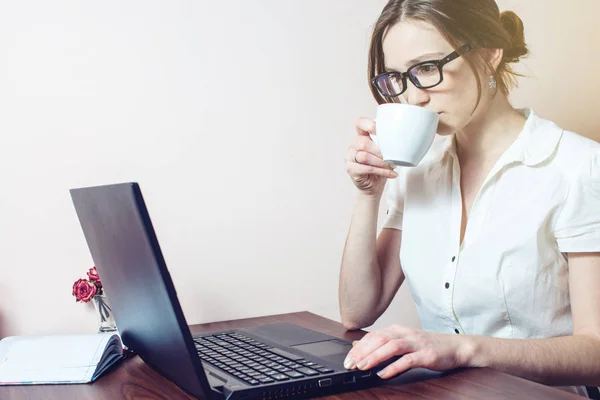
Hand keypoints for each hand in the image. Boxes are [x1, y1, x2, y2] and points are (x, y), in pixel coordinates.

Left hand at [343, 325, 473, 378]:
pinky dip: (394, 366)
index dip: (359, 347)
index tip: (347, 359)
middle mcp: (405, 333)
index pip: (373, 336)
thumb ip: (383, 343)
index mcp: (398, 329)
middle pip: (379, 339)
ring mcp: (416, 343)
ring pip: (391, 346)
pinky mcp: (426, 354)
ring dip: (375, 357)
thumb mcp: (403, 341)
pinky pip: (407, 360)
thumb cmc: (429, 345)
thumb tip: (359, 346)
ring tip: (363, 367)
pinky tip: (383, 373)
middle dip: (362, 352)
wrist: (456, 347)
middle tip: (350, 364)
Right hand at [346, 117, 397, 196]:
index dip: (368, 125)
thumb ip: (388, 143)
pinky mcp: (351, 169)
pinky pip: (366, 169)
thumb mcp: (387, 152)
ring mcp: (350, 157)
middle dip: (379, 150)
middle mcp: (354, 145)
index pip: (360, 123)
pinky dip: (381, 171)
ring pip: (364, 156)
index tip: (379, 131)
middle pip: (363, 142)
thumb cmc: (381, 166)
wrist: (374, 185)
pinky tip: (391, 173)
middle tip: (391, 157)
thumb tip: (403, 137)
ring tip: (392, 166)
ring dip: (381, 162)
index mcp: (362, 136)